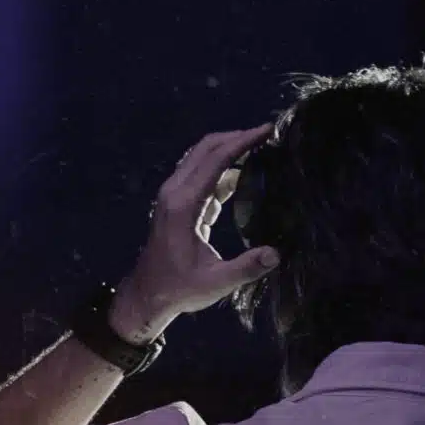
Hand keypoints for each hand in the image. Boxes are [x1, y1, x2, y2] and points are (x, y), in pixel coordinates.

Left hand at [111, 125, 279, 341]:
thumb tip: (276, 254)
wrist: (148, 294)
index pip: (215, 160)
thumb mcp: (215, 283)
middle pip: (206, 148)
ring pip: (202, 157)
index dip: (242, 142)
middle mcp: (175, 191)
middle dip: (237, 137)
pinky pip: (203, 173)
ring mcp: (175, 194)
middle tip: (270, 134)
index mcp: (183, 204)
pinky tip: (247, 172)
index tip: (268, 131)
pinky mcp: (180, 202)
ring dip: (229, 148)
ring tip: (262, 147)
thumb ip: (246, 268)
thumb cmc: (179, 289)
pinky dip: (224, 167)